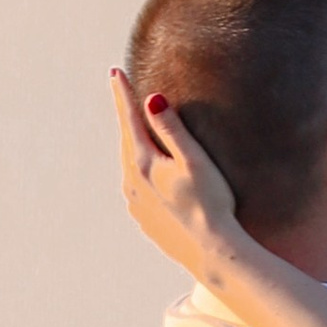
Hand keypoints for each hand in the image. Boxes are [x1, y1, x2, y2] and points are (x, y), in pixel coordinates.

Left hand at [111, 68, 242, 278]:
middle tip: (123, 95)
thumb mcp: (194, 160)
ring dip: (133, 146)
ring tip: (136, 132)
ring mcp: (136, 204)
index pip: (130, 119)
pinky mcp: (144, 221)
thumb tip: (151, 99)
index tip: (114, 72)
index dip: (123, 94)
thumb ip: (172, 129)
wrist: (212, 254)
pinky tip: (148, 174)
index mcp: (142, 164)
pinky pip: (137, 187)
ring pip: (130, 165)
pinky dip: (139, 172)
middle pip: (127, 141)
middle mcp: (131, 184)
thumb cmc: (210, 204)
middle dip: (127, 118)